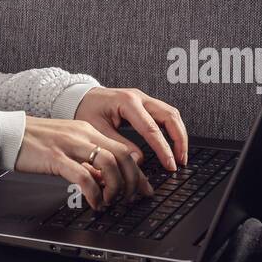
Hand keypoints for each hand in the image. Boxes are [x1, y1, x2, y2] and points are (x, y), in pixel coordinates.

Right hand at [14, 116, 156, 209]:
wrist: (7, 133)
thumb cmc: (33, 142)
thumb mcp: (66, 148)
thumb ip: (85, 161)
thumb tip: (103, 181)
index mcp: (87, 131)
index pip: (123, 149)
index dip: (138, 172)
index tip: (143, 189)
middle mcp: (83, 135)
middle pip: (123, 156)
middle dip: (134, 181)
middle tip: (131, 199)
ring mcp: (70, 145)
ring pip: (109, 164)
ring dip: (116, 188)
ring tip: (110, 202)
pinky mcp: (56, 157)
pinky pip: (83, 176)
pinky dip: (94, 193)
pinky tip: (94, 203)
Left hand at [74, 86, 188, 172]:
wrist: (80, 97)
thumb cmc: (86, 110)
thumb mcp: (98, 130)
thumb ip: (119, 145)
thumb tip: (139, 161)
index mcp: (126, 102)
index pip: (152, 128)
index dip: (163, 149)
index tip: (170, 164)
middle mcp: (139, 97)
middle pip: (170, 116)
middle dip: (179, 140)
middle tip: (181, 161)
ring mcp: (143, 99)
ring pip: (171, 114)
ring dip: (179, 135)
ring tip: (180, 156)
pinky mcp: (145, 104)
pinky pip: (165, 115)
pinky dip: (173, 129)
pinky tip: (173, 144)